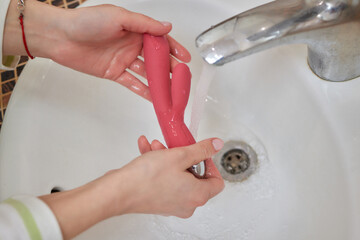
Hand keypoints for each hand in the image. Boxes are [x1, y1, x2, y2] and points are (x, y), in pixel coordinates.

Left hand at [3, 0, 190, 100]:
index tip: (186, 59)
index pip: (160, 41)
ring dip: (159, 82)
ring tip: (171, 92)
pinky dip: (143, 91)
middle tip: (182, 79)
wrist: (61, 37)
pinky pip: (132, 83)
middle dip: (169, 69)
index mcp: (135, 30)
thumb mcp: (120, 18)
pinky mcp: (114, 73)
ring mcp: (124, 60)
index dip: (174, 49)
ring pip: (146, 73)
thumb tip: (167, 28)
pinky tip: (154, 98)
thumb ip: (145, 25)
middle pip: (155, 59)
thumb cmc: (87, 22)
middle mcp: (131, 45)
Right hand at [40, 137, 223, 238]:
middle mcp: (187, 203)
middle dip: (182, 156)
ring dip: (167, 157)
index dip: (209, 163)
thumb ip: (201, 149)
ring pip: (177, 174)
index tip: (199, 153)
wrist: (119, 191)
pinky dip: (158, 165)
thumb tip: (216, 145)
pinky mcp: (159, 200)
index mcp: (198, 195)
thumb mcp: (179, 155)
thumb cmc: (147, 178)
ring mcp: (173, 203)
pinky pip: (164, 179)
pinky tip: (146, 149)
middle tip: (174, 146)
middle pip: (194, 175)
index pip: (217, 181)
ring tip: (156, 146)